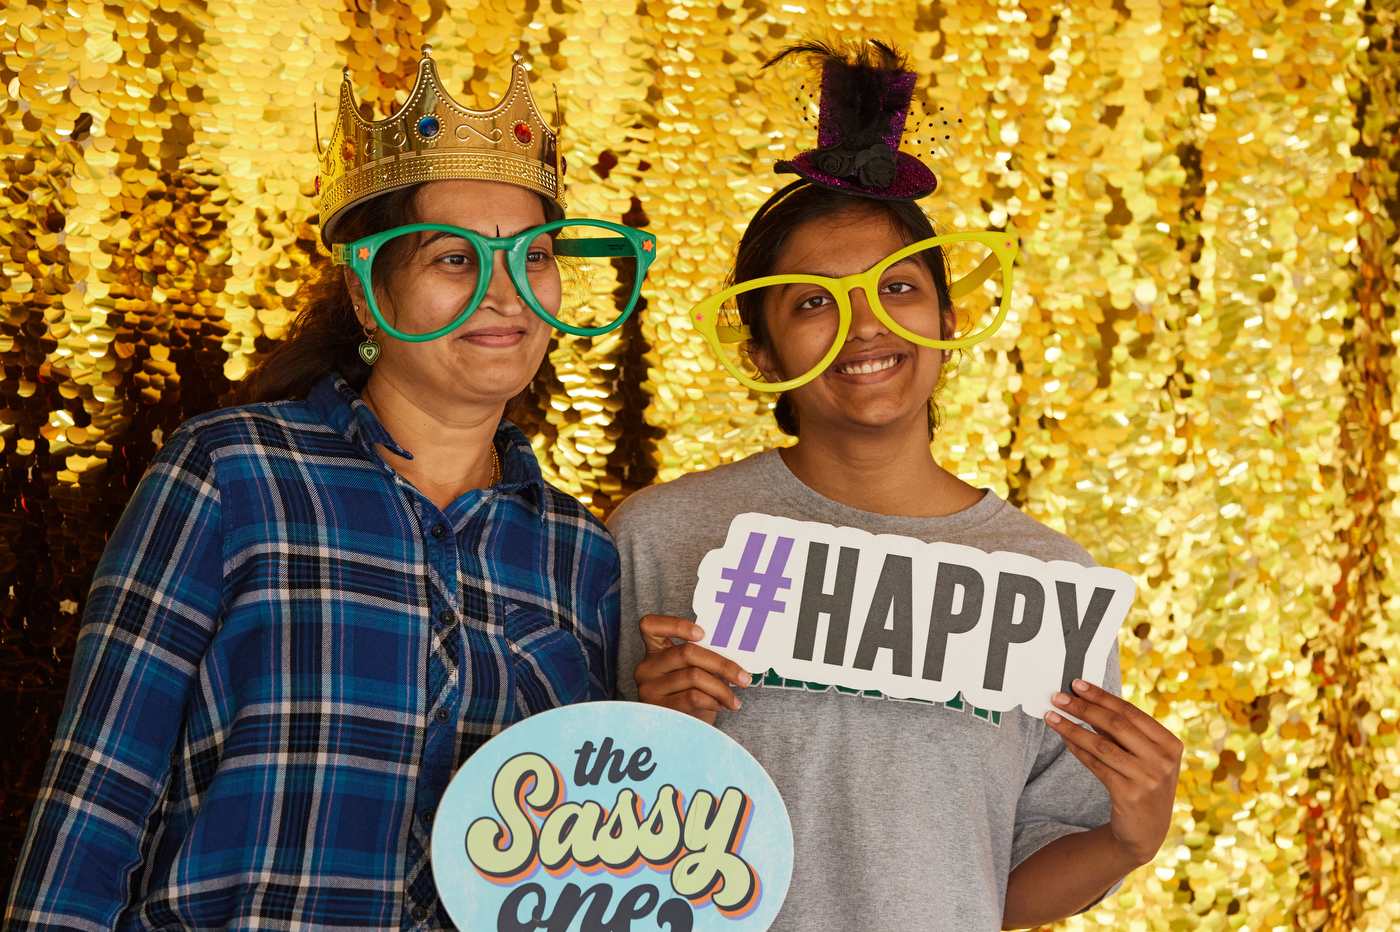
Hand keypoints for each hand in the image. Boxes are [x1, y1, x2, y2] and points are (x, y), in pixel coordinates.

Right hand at [633, 614, 750, 723]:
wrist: (681, 731)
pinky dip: (713, 700)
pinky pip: (693, 696)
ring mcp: (650, 688)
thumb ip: (700, 658)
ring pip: (695, 676)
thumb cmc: (689, 696)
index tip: (702, 633)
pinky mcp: (659, 707)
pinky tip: (720, 705)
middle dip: (722, 665)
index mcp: (655, 651)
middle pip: (687, 653)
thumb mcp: (690, 673)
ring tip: (733, 699)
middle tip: (743, 677)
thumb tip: (732, 651)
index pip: (651, 625)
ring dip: (722, 689)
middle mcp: (647, 667)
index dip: (675, 624)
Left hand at [1044, 678, 1183, 867]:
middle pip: (1116, 725)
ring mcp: (1147, 778)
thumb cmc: (1143, 783)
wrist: (1146, 831)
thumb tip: (1087, 701)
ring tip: (1051, 715)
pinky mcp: (1128, 794)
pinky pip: (1095, 764)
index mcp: (1171, 744)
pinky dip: (1076, 748)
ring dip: (1072, 727)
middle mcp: (1163, 760)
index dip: (1101, 696)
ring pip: (1101, 744)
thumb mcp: (1145, 756)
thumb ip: (1124, 733)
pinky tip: (1063, 737)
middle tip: (1058, 696)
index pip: (1131, 712)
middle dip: (1083, 707)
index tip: (1077, 684)